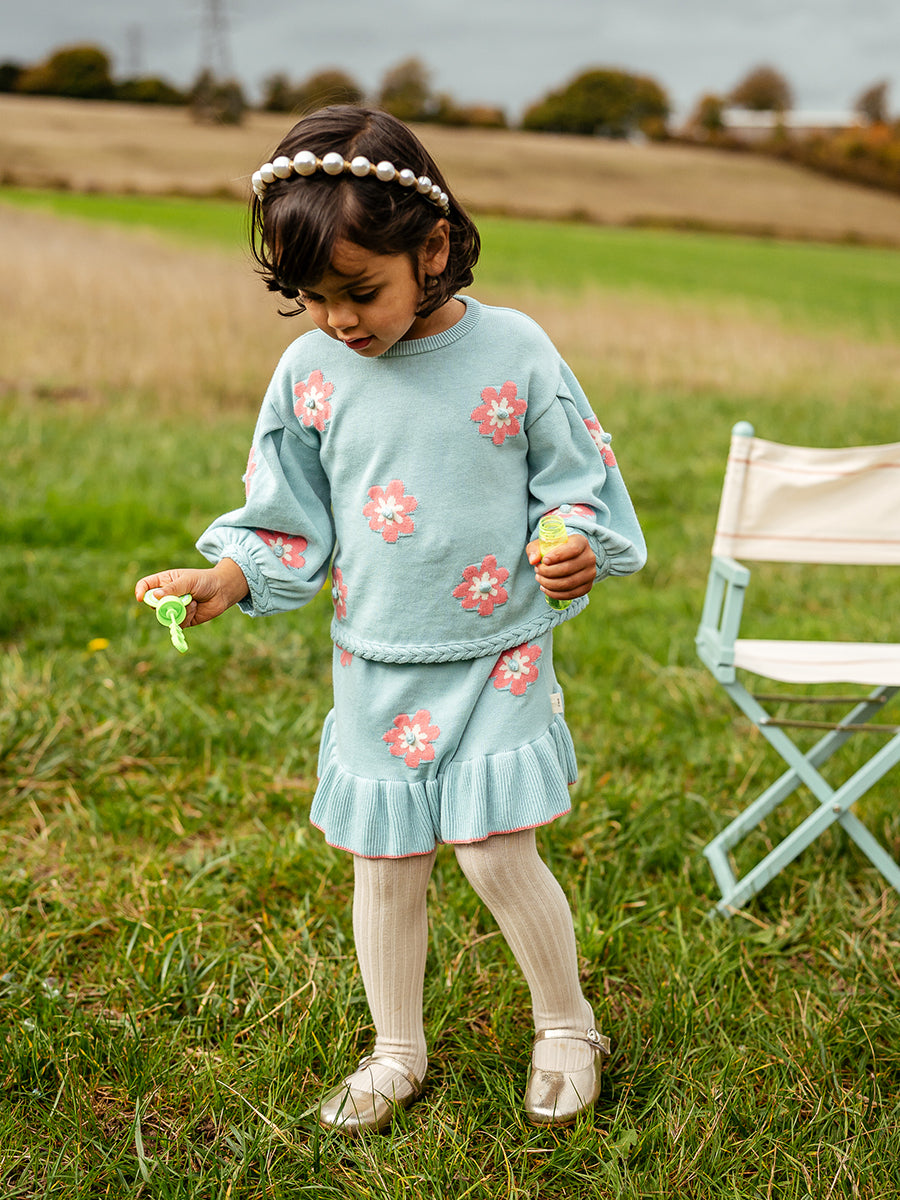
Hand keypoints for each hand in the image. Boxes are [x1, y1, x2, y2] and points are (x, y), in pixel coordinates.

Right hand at [134, 559, 248, 626]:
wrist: (222, 591)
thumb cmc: (204, 581)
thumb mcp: (187, 581)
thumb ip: (172, 589)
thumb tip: (155, 597)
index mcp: (164, 581)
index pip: (145, 586)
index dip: (140, 592)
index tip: (140, 598)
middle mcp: (167, 596)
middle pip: (153, 604)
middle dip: (163, 604)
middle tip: (176, 600)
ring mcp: (174, 608)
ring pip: (165, 615)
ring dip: (179, 610)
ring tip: (192, 601)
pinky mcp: (183, 619)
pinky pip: (178, 622)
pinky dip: (186, 616)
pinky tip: (196, 608)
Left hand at [527, 533, 596, 601]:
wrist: (568, 558)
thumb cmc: (553, 549)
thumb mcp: (543, 544)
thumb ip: (535, 549)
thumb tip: (533, 560)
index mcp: (581, 542)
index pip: (573, 549)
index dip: (557, 556)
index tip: (544, 560)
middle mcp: (589, 558)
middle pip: (568, 568)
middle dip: (548, 572)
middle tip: (537, 570)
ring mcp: (590, 573)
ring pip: (568, 583)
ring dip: (549, 583)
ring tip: (539, 578)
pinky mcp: (587, 587)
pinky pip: (571, 594)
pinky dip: (555, 594)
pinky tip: (545, 588)